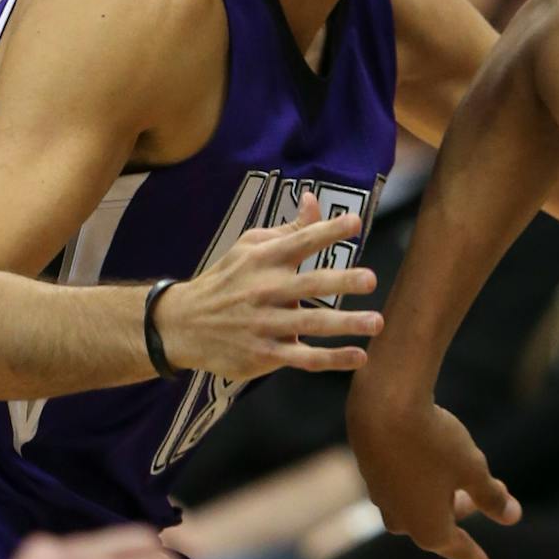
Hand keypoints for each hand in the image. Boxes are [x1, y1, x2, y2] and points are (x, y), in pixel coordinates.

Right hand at [156, 192, 380, 381]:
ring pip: (310, 324)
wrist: (182, 325)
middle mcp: (265, 290)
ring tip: (376, 322)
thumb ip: (289, 229)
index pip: (299, 241)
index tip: (355, 222)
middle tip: (370, 279)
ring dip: (345, 324)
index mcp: (263, 259)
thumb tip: (314, 199)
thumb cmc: (228, 280)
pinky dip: (332, 359)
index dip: (327, 231)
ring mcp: (265, 324)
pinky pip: (304, 358)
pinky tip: (359, 355)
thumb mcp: (250, 248)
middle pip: (308, 285)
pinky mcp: (265, 354)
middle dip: (340, 281)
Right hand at [349, 391, 519, 558]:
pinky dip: (423, 480)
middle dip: (465, 510)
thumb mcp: (473, 469)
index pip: (458, 548)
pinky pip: (403, 487)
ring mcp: (382, 499)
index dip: (475, 556)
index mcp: (429, 529)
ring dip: (444, 494)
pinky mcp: (371, 474)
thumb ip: (491, 497)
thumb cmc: (434, 442)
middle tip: (491, 490)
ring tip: (463, 474)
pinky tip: (430, 460)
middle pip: (439, 525)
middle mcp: (400, 521)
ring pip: (419, 505)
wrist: (383, 406)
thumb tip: (513, 517)